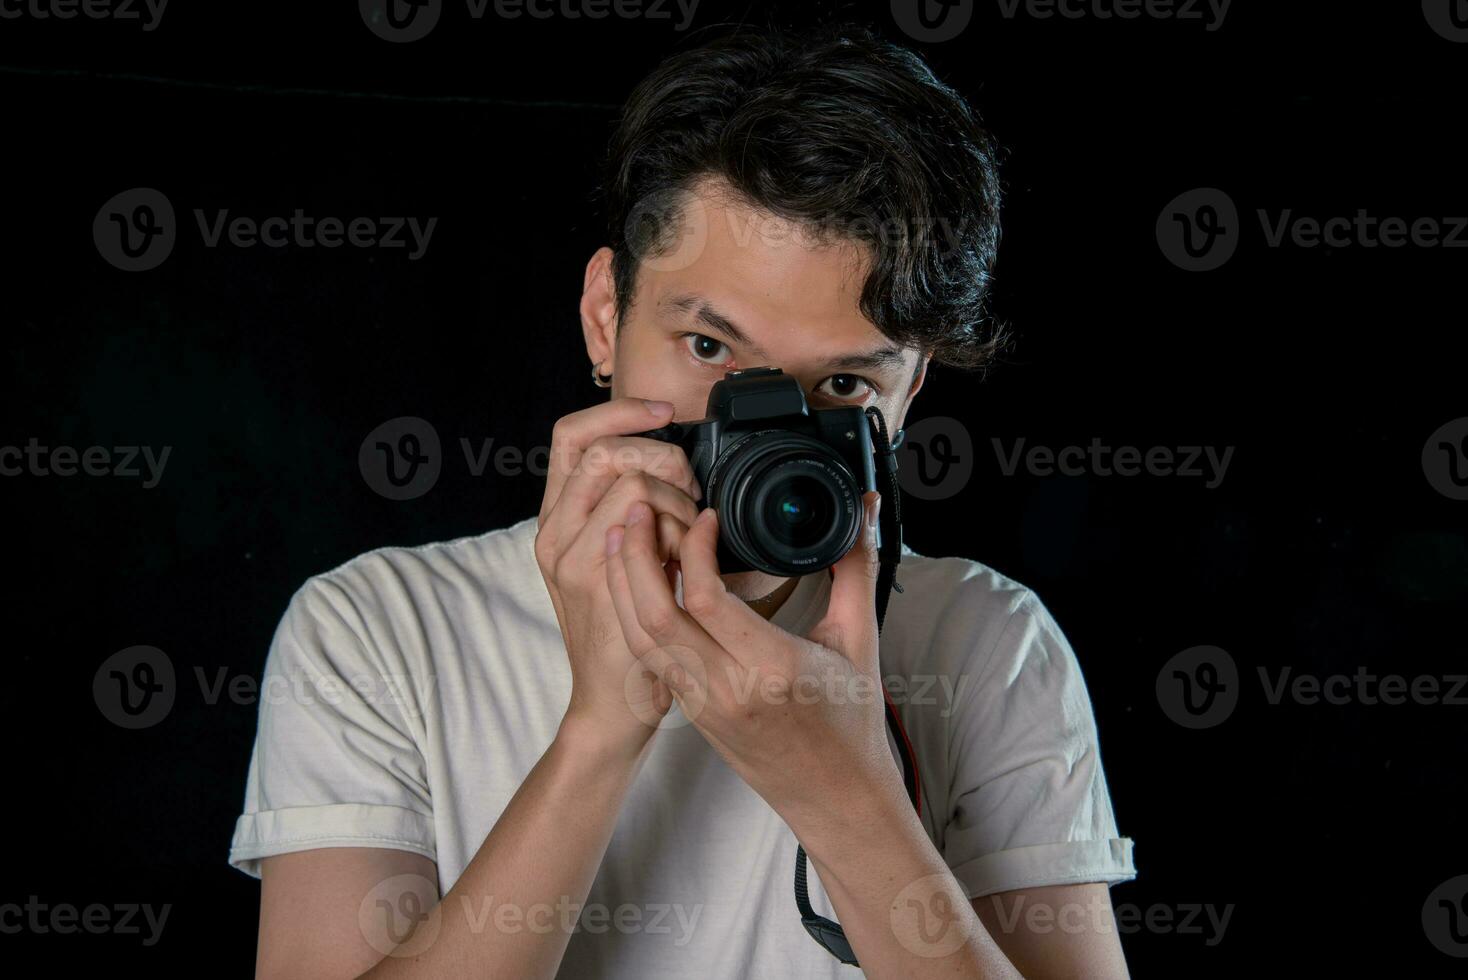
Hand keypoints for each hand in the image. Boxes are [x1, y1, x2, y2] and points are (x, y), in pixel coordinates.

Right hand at [534, 397, 702, 748]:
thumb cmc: (629, 632)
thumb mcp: (624, 562)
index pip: (572, 433)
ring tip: (689, 536)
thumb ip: (631, 514)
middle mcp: (552, 530)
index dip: (619, 411)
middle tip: (689, 493)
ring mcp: (567, 553)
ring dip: (677, 496)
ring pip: (630, 478)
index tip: (664, 413)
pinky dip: (677, 523)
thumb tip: (673, 466)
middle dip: (662, 456)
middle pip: (604, 446)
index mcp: (556, 519)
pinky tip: (688, 552)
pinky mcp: (592, 575)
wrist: (612, 700)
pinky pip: (643, 516)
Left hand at [602, 491, 906, 836]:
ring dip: (622, 583)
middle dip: (636, 555)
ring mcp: (701, 704)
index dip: (696, 548)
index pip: (707, 601)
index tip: (707, 517)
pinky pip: (648, 657)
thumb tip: (864, 506)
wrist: (835, 796)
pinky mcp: (688, 710)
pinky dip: (633, 613)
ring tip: (623, 534)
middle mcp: (727, 689)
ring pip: (639, 638)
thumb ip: (857, 565)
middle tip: (639, 507)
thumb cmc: (851, 721)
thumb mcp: (859, 638)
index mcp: (772, 669)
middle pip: (655, 615)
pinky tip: (638, 581)